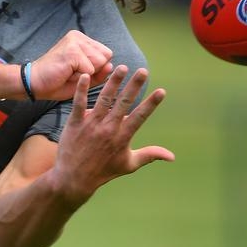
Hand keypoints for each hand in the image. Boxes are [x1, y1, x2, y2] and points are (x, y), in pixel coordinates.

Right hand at [27, 30, 113, 100]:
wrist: (33, 84)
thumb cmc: (57, 81)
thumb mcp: (84, 78)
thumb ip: (100, 73)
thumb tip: (112, 65)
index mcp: (82, 39)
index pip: (106, 54)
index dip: (97, 69)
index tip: (77, 71)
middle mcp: (79, 36)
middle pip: (105, 57)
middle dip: (93, 71)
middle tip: (72, 73)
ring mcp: (75, 42)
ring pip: (99, 63)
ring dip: (86, 74)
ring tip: (69, 73)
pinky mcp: (72, 51)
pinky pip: (90, 70)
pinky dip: (79, 78)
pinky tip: (66, 74)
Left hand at [47, 65, 173, 206]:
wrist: (74, 179)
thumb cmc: (104, 171)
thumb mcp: (129, 164)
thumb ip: (150, 155)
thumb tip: (172, 156)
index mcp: (122, 137)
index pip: (140, 117)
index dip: (151, 104)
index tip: (161, 90)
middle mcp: (108, 129)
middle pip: (124, 103)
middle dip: (134, 85)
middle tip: (143, 70)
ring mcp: (91, 125)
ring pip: (104, 99)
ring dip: (113, 82)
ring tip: (121, 67)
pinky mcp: (75, 123)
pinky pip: (78, 103)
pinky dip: (82, 89)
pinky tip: (86, 75)